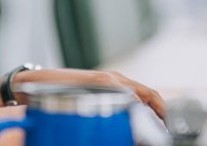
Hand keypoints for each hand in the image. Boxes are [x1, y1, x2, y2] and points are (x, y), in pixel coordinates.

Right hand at [12, 69, 166, 118]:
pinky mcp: (99, 80)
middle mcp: (115, 79)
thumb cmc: (60, 94)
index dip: (162, 110)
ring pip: (141, 92)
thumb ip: (108, 109)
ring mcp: (108, 79)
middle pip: (150, 94)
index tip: (170, 125)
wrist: (35, 84)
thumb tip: (123, 127)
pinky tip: (139, 112)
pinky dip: (135, 101)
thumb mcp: (89, 102)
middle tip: (171, 127)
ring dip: (154, 107)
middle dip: (164, 111)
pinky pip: (123, 91)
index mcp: (116, 85)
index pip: (148, 96)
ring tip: (162, 124)